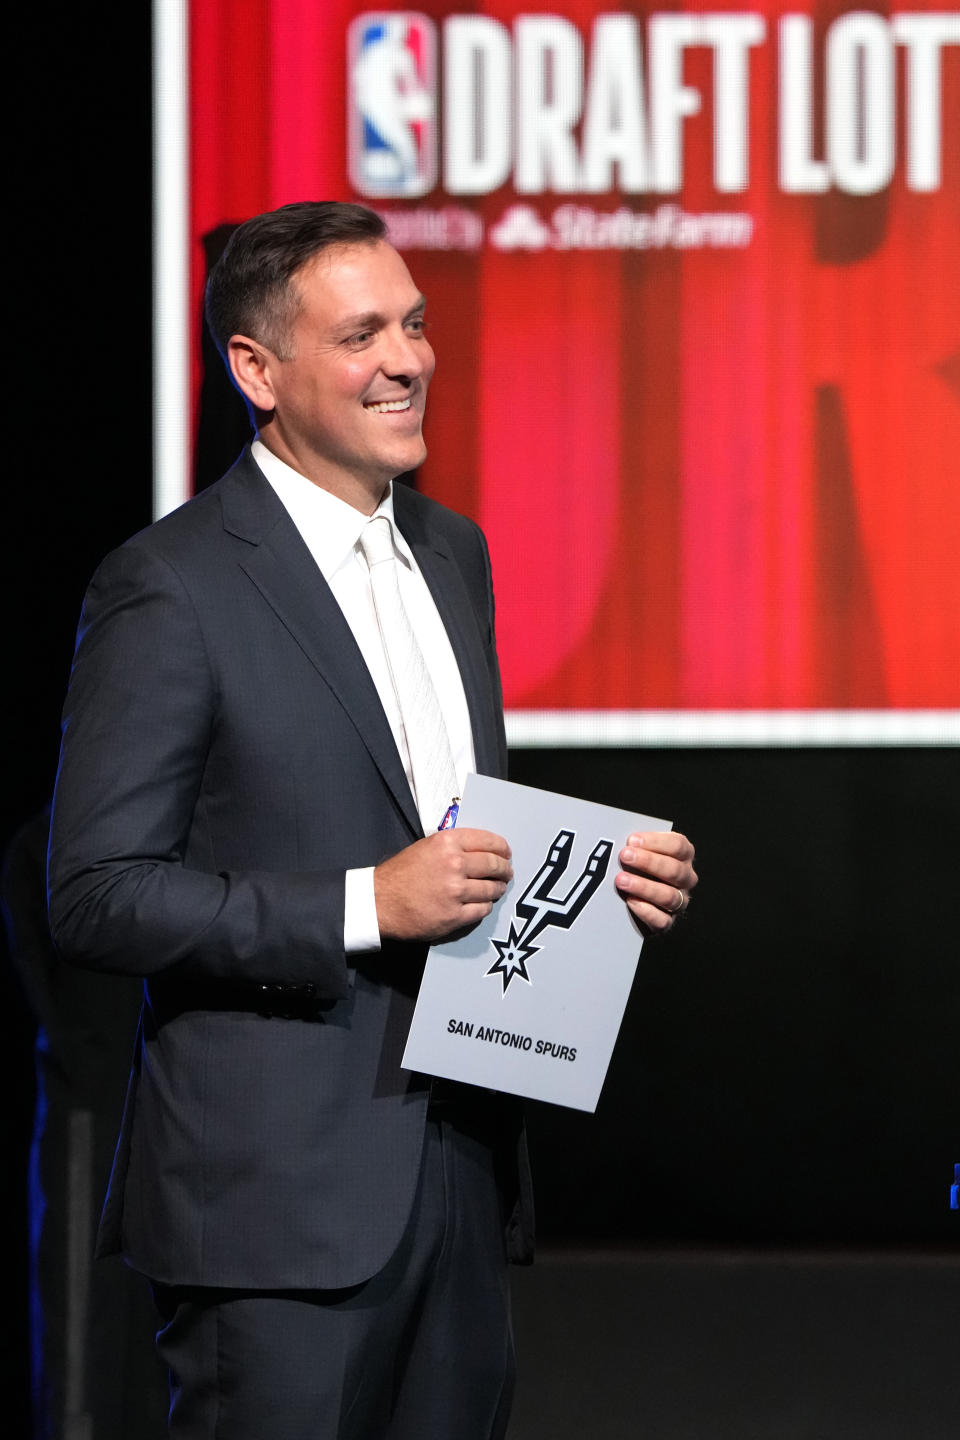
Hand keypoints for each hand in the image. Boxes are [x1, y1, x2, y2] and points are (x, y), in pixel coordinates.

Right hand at [375, 829, 512, 942]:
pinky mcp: (454, 916)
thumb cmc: (400, 874)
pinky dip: (485, 906)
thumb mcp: (426, 847)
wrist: (379, 902)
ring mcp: (456, 891)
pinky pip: (482, 910)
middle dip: (504, 869)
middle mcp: (454, 864)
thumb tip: (481, 851)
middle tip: (506, 872)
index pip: (488, 841)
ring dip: (497, 889)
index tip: (506, 853)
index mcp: (447, 843)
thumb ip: (453, 847)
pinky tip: (482, 903)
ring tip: (496, 889)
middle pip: (494, 865)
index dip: (502, 848)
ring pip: (492, 889)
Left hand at [615, 830, 696, 933]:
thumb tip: (615, 835)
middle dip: (648, 862)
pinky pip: (662, 920)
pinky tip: (630, 901)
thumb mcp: (640, 850)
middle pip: (674, 870)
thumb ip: (636, 844)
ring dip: (644, 887)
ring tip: (621, 880)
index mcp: (683, 855)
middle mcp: (685, 878)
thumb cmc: (638, 866)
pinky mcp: (667, 921)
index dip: (655, 842)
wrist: (635, 898)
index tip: (632, 840)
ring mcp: (679, 901)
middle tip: (625, 856)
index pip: (678, 846)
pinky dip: (646, 911)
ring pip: (669, 896)